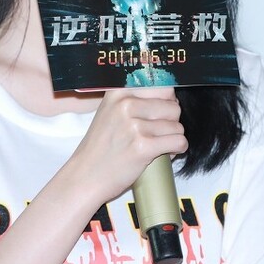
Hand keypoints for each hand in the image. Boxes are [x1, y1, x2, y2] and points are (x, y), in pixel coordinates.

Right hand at [68, 87, 184, 202]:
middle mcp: (125, 104)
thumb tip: (171, 95)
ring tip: (156, 145)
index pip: (162, 86)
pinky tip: (165, 153)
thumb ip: (135, 99)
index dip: (166, 102)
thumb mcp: (111, 111)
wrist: (85, 177)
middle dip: (171, 122)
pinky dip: (177, 149)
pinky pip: (179, 141)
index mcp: (119, 91)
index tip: (159, 114)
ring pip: (177, 126)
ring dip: (173, 138)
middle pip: (173, 106)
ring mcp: (133, 125)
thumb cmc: (101, 147)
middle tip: (157, 134)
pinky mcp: (142, 146)